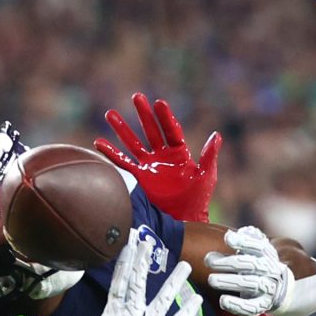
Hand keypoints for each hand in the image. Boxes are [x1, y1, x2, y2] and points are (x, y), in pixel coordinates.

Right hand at [93, 93, 221, 222]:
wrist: (184, 218)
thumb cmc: (198, 198)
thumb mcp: (206, 175)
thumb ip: (209, 156)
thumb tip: (216, 135)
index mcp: (179, 152)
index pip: (171, 129)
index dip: (165, 117)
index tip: (159, 102)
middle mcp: (162, 155)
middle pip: (151, 130)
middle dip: (144, 114)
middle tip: (136, 96)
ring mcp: (150, 165)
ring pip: (133, 142)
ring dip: (122, 129)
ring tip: (110, 114)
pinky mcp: (139, 177)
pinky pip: (123, 162)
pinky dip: (111, 152)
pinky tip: (99, 142)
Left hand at [206, 226, 294, 315]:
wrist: (279, 290)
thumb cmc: (257, 267)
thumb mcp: (253, 253)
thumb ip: (240, 246)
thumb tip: (224, 241)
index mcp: (268, 255)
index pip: (260, 247)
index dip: (244, 242)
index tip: (227, 238)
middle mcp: (271, 271)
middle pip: (253, 265)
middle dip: (230, 262)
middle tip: (208, 261)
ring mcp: (269, 289)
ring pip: (251, 284)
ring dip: (230, 282)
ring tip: (211, 280)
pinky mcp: (263, 305)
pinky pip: (251, 307)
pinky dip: (237, 305)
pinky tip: (223, 300)